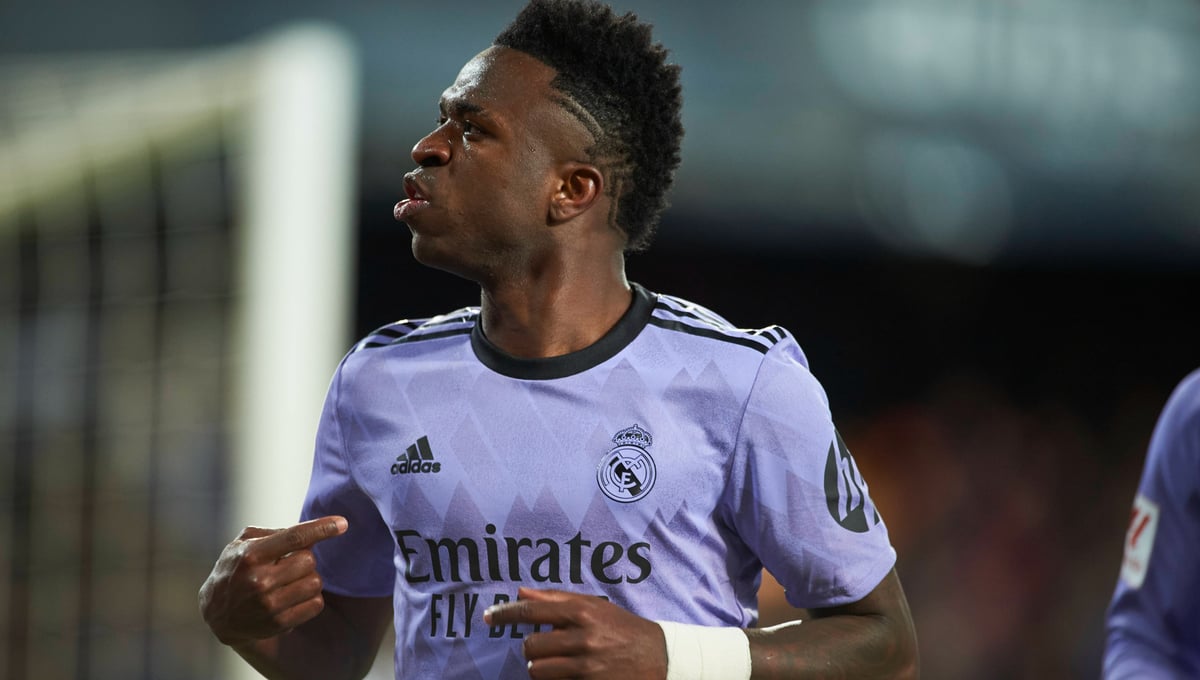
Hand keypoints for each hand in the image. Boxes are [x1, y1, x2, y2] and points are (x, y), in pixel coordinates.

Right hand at [198, 516, 346, 647]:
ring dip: (308, 579)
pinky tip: (292, 597)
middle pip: (309, 561)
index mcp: (251, 555)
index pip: (294, 538)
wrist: (216, 614)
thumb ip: (275, 534)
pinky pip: (316, 605)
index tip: (342, 523)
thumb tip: (313, 532)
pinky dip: (310, 599)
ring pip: (315, 583)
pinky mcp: (278, 624)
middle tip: (288, 564)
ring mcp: (269, 605)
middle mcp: (259, 581)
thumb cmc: (235, 569)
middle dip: (305, 559)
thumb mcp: (243, 544)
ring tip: (289, 582)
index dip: (322, 529)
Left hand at [483, 587, 667, 679]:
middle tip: (548, 646)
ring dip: (542, 668)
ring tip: (559, 663)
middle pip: (531, 646)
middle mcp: (583, 638)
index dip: (506, 614)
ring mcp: (587, 666)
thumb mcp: (594, 607)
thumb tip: (520, 592)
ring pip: (538, 671)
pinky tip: (569, 675)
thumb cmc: (622, 628)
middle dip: (533, 648)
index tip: (488, 618)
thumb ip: (556, 599)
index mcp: (583, 612)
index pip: (532, 611)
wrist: (660, 658)